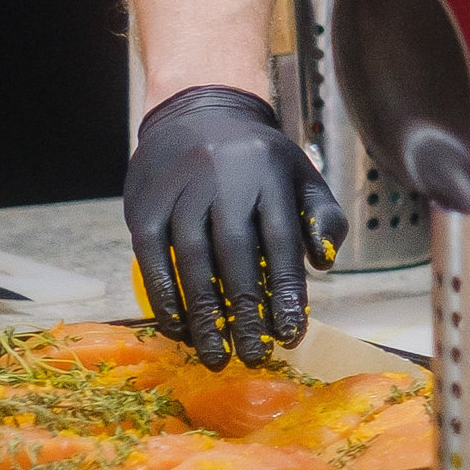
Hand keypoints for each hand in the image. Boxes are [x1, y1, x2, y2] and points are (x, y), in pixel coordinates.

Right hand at [124, 86, 347, 369]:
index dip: (287, 290)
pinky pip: (153, 259)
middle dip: (246, 312)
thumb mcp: (301, 175)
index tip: (291, 332)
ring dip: (204, 314)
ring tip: (215, 355)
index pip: (282, 241)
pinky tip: (178, 328)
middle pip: (237, 256)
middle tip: (252, 356)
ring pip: (194, 261)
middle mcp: (225, 182)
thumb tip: (324, 262)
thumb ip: (321, 216)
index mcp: (270, 176)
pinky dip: (165, 297)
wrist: (197, 114)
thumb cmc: (258, 159)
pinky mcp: (146, 205)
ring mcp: (182, 193)